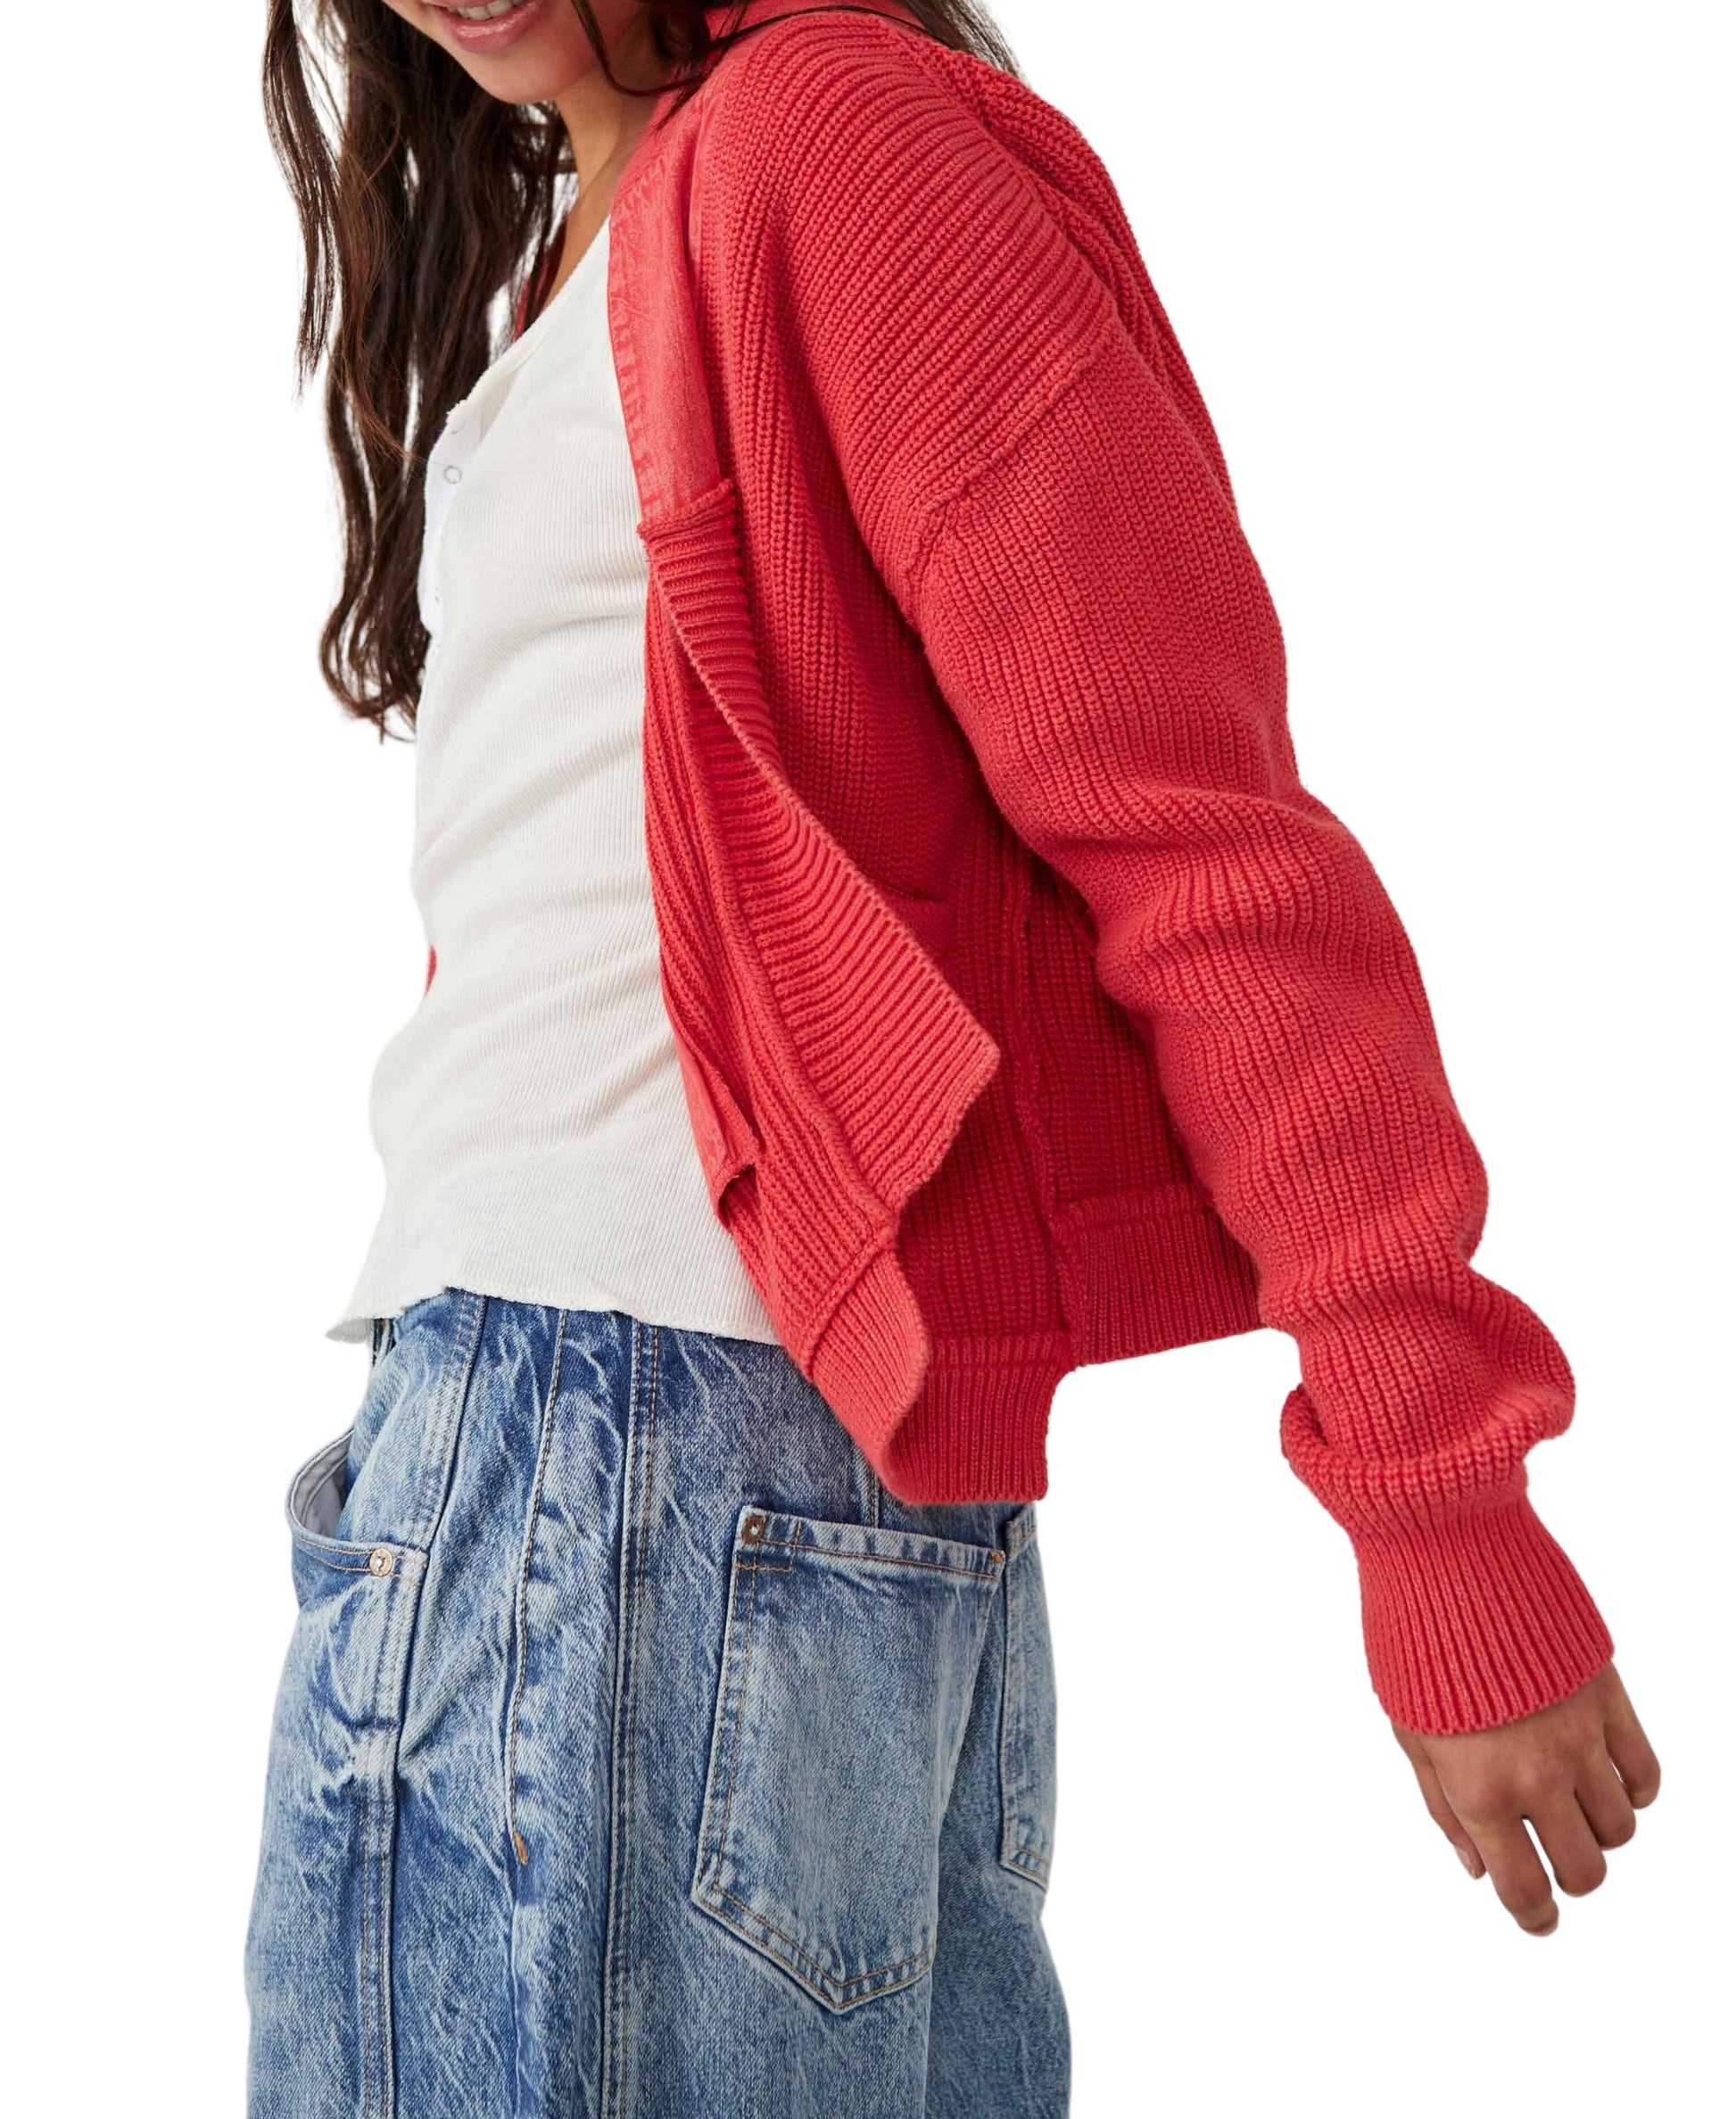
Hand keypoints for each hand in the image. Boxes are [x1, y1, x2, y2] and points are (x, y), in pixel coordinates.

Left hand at [1392, 1663, 1659, 1934]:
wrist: (1448, 1557)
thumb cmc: (1415, 1641)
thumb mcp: (1408, 1732)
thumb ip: (1444, 1806)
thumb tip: (1478, 1868)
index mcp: (1479, 1789)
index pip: (1524, 1887)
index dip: (1534, 1917)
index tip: (1538, 1920)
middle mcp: (1537, 1776)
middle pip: (1586, 1869)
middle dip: (1569, 1875)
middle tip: (1551, 1856)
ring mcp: (1581, 1739)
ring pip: (1621, 1828)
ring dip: (1599, 1830)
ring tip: (1570, 1803)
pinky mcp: (1609, 1700)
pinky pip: (1645, 1773)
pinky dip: (1634, 1790)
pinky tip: (1607, 1778)